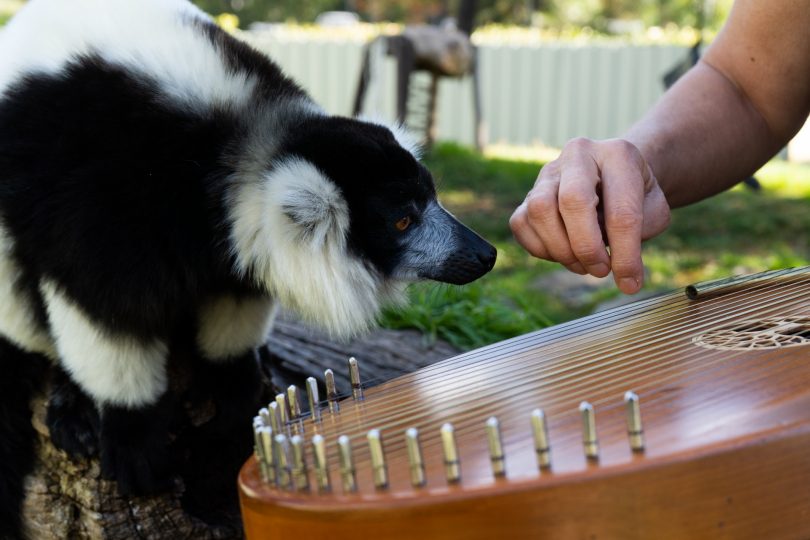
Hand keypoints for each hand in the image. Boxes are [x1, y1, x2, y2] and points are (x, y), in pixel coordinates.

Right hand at [509, 138, 670, 293]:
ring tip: (583, 265)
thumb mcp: (653, 210)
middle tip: (601, 271)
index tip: (630, 282)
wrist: (613, 177)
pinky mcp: (527, 193)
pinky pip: (521, 224)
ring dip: (561, 249)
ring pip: (539, 210)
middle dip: (587, 247)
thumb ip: (639, 235)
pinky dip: (540, 248)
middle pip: (572, 201)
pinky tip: (564, 254)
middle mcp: (578, 155)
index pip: (620, 210)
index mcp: (617, 155)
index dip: (625, 253)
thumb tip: (623, 277)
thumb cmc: (636, 197)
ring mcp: (547, 174)